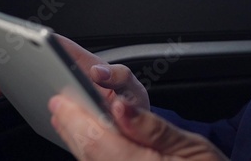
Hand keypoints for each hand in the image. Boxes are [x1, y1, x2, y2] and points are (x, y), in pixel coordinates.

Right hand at [0, 34, 149, 110]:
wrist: (132, 129)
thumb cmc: (131, 103)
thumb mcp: (131, 89)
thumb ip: (120, 78)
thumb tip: (98, 70)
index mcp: (88, 65)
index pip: (62, 47)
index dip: (40, 40)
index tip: (18, 39)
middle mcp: (72, 72)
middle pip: (39, 57)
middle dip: (13, 53)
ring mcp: (62, 86)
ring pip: (31, 75)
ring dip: (8, 73)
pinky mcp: (57, 102)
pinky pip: (31, 93)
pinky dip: (13, 91)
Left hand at [49, 94, 227, 160]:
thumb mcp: (191, 146)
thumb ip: (152, 128)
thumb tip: (120, 105)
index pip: (96, 140)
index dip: (76, 118)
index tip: (63, 99)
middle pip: (87, 152)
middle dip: (71, 126)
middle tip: (58, 102)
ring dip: (77, 139)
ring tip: (68, 118)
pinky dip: (90, 152)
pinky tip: (89, 140)